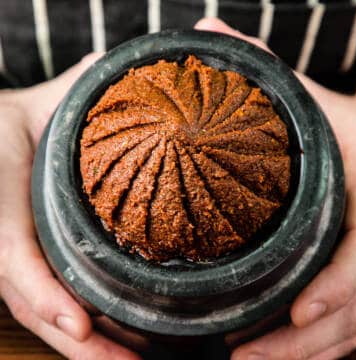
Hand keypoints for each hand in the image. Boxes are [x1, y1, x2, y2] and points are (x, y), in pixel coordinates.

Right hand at [0, 54, 140, 359]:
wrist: (2, 135)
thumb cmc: (17, 124)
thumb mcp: (39, 107)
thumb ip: (67, 93)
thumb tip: (105, 71)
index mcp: (3, 205)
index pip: (17, 260)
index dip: (43, 297)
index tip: (80, 327)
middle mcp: (12, 243)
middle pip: (39, 304)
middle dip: (82, 345)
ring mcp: (26, 260)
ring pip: (52, 313)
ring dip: (93, 347)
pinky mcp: (41, 263)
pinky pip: (62, 301)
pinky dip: (91, 328)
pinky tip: (124, 339)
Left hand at [195, 18, 355, 359]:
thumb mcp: (319, 104)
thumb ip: (268, 70)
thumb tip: (209, 29)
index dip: (341, 292)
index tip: (298, 314)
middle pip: (353, 312)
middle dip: (301, 344)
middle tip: (243, 358)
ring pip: (350, 333)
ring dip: (303, 355)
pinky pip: (350, 331)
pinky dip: (317, 349)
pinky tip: (281, 352)